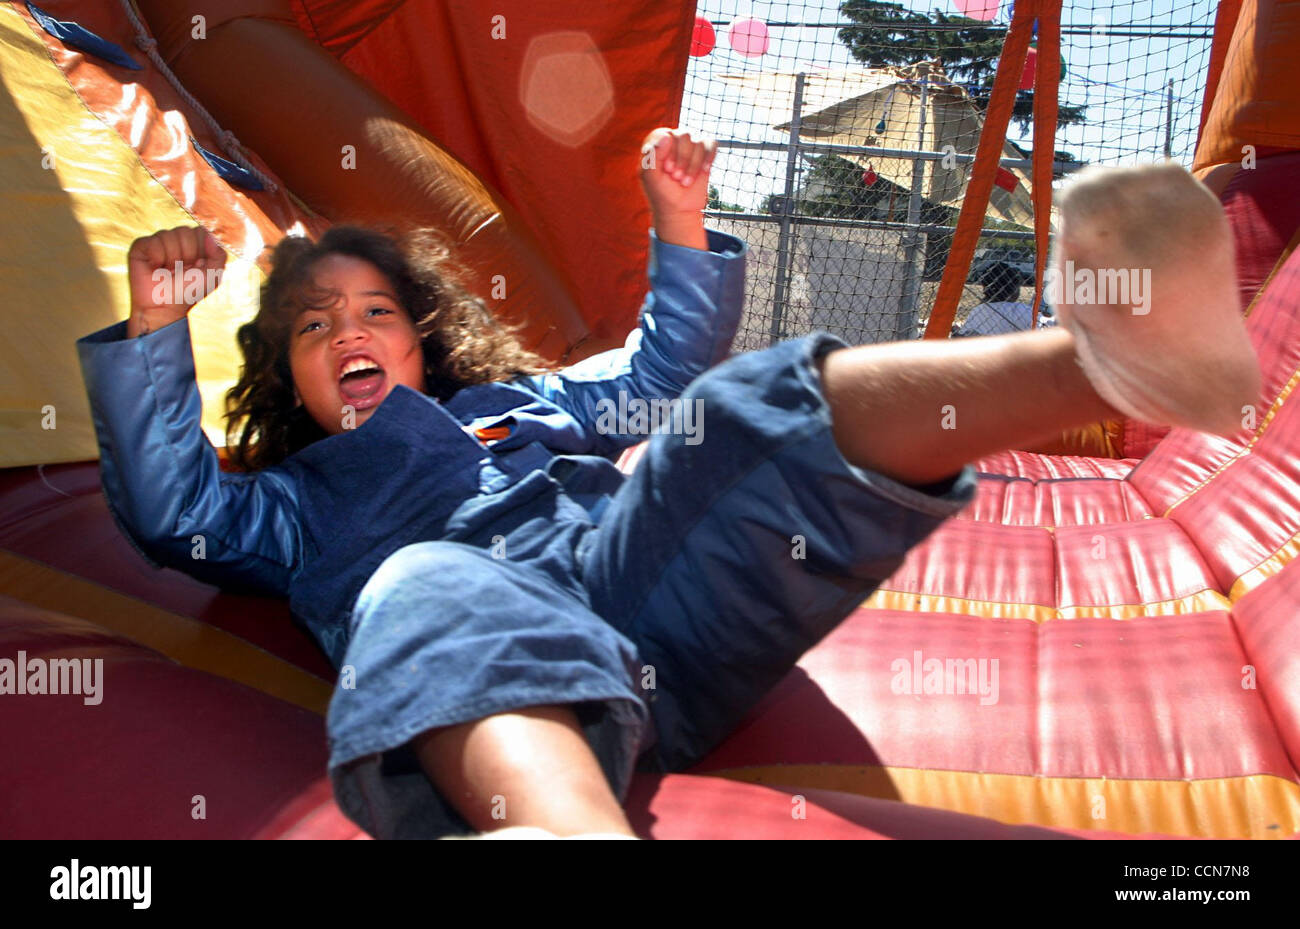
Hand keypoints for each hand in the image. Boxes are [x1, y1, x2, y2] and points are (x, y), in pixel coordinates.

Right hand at [127, 226, 226, 335]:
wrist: (164, 307)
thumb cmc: (188, 292)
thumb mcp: (213, 276)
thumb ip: (219, 255)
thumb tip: (210, 234)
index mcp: (193, 244)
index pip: (200, 230)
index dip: (201, 248)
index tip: (198, 265)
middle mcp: (175, 240)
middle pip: (185, 231)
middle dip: (187, 254)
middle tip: (181, 270)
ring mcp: (158, 242)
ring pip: (168, 235)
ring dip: (172, 258)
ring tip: (168, 271)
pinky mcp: (141, 246)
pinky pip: (152, 241)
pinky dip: (157, 257)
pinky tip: (155, 268)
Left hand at [639, 128, 715, 247]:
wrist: (678, 208)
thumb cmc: (661, 192)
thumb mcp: (651, 177)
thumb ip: (653, 156)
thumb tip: (667, 136)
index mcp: (657, 142)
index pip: (666, 134)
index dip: (668, 152)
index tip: (667, 170)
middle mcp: (674, 139)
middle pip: (684, 136)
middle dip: (683, 159)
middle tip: (677, 177)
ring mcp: (691, 145)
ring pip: (698, 143)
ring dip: (694, 165)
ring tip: (686, 181)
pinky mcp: (705, 152)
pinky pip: (711, 145)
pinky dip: (708, 158)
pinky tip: (704, 171)